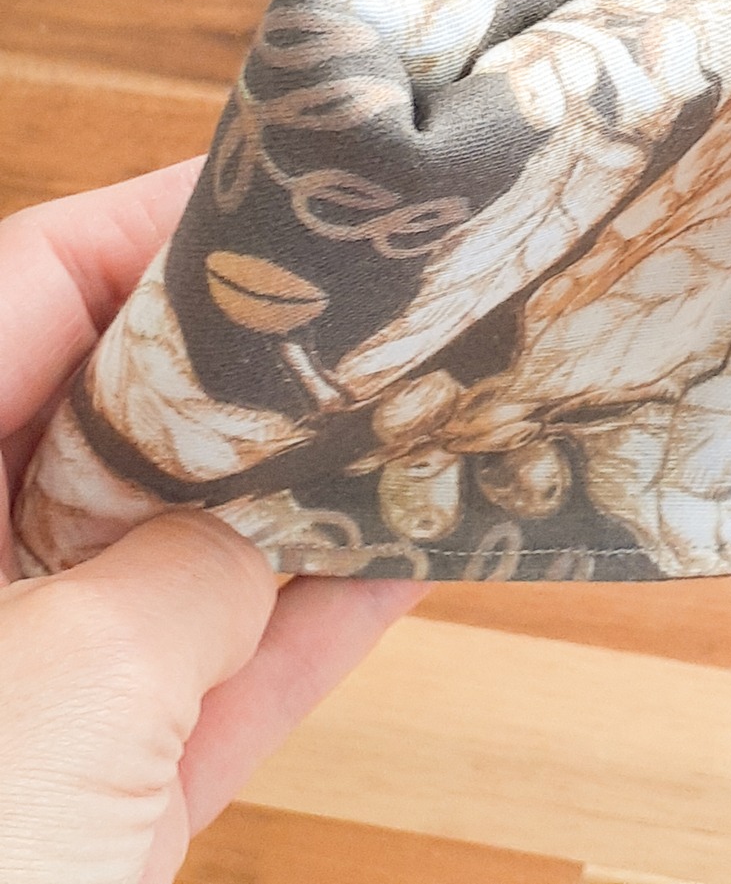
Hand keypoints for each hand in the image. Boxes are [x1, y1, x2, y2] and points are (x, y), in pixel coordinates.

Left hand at [0, 165, 420, 882]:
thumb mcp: (57, 701)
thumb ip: (183, 576)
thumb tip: (277, 514)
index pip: (13, 299)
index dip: (150, 233)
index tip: (284, 194)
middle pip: (101, 422)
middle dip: (244, 369)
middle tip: (380, 303)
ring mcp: (9, 698)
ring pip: (160, 553)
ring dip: (291, 497)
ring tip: (424, 409)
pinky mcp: (71, 802)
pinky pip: (194, 678)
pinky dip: (294, 627)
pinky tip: (406, 555)